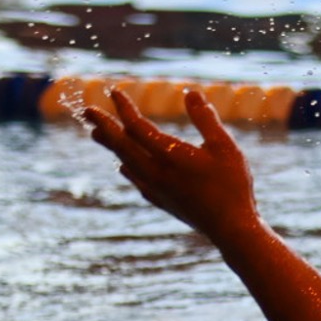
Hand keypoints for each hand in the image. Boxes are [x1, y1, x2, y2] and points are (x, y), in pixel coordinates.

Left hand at [84, 88, 258, 241]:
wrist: (232, 229)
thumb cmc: (232, 186)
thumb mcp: (225, 147)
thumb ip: (206, 119)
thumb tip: (191, 92)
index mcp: (169, 155)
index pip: (136, 126)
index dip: (123, 108)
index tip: (113, 92)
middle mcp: (156, 171)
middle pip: (121, 144)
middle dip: (103, 125)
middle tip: (87, 111)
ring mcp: (157, 189)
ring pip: (125, 162)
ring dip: (111, 146)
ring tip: (97, 134)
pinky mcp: (162, 202)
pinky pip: (136, 181)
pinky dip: (126, 168)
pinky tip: (125, 166)